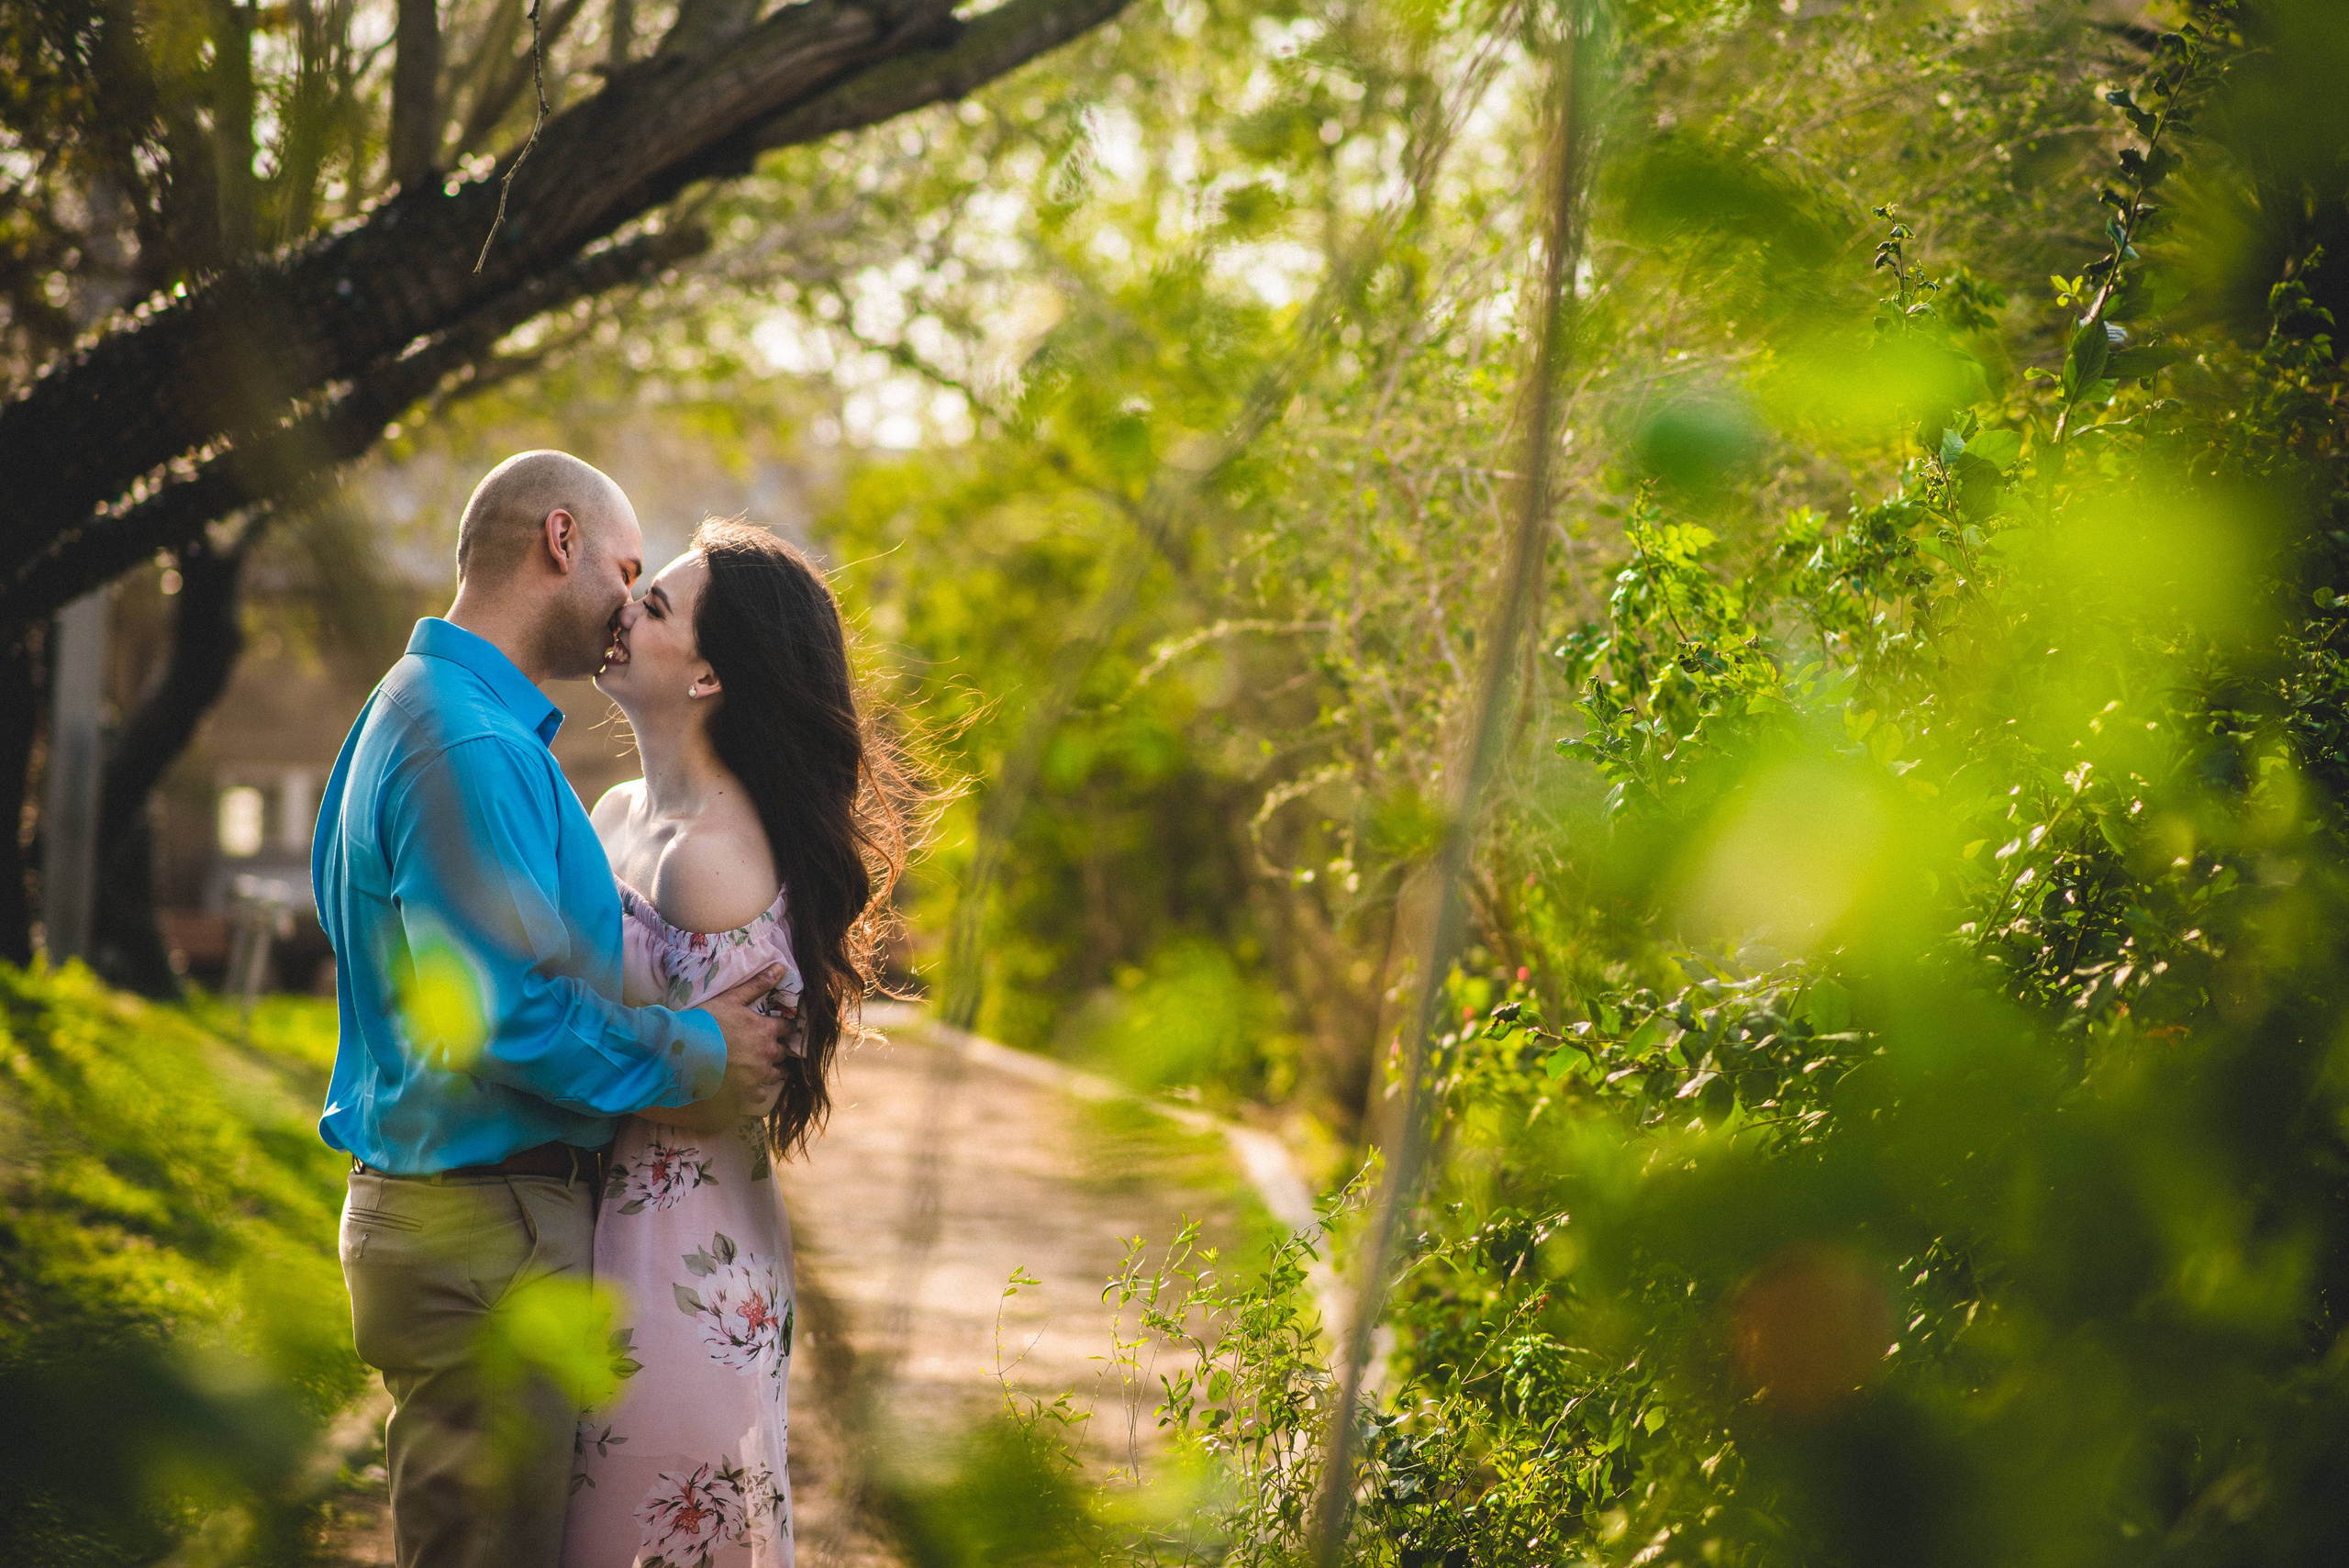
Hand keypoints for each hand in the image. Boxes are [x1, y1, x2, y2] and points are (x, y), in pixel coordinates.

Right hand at [701, 963, 789, 1108]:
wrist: (684, 1051)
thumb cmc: (706, 1022)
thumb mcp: (732, 999)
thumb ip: (757, 985)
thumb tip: (781, 967)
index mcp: (765, 1029)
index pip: (787, 1028)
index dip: (781, 1028)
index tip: (775, 1029)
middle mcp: (767, 1053)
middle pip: (782, 1052)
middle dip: (775, 1049)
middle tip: (763, 1048)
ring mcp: (757, 1074)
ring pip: (776, 1074)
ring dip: (770, 1070)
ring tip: (759, 1067)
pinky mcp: (746, 1092)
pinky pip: (761, 1094)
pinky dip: (757, 1090)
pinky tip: (748, 1084)